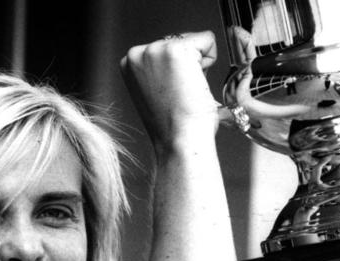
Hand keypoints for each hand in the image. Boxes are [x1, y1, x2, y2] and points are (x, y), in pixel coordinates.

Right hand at [120, 31, 218, 154]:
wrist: (179, 141)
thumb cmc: (173, 127)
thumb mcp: (157, 94)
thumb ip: (160, 72)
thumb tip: (176, 64)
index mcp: (129, 64)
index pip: (166, 49)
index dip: (178, 70)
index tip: (172, 92)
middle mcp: (137, 54)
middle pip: (180, 41)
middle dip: (188, 65)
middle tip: (182, 93)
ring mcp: (154, 50)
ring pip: (193, 41)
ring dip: (197, 64)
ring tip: (187, 90)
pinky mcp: (175, 50)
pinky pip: (207, 40)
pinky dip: (210, 59)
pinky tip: (195, 83)